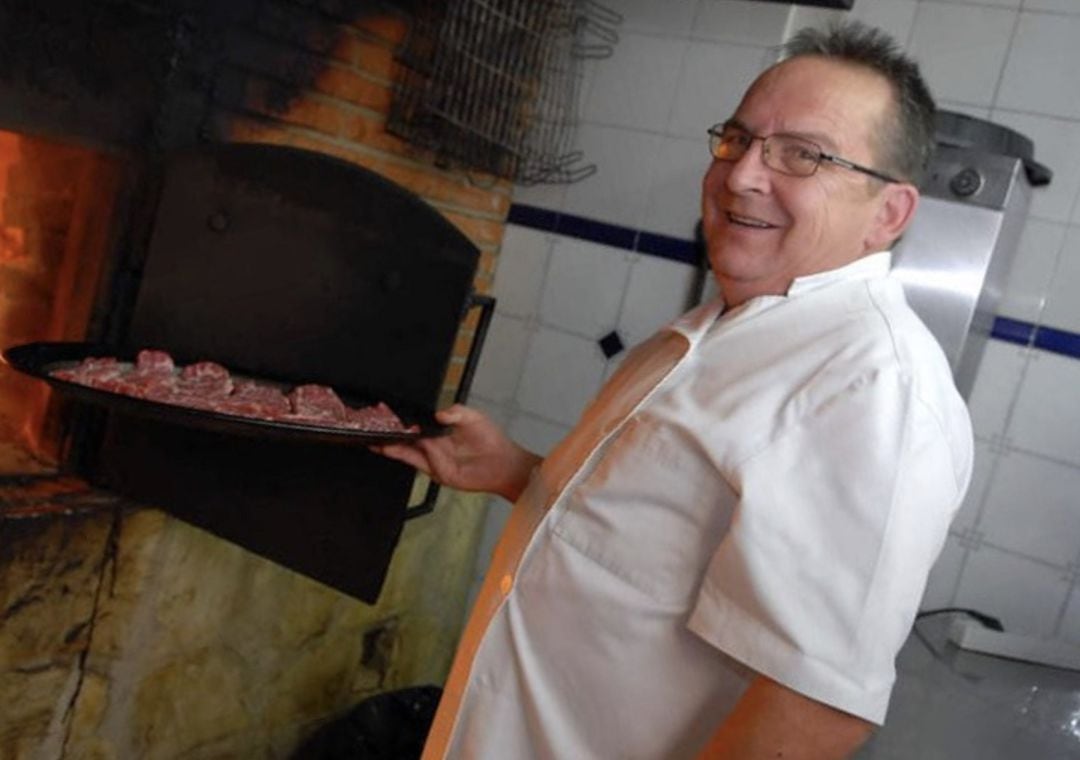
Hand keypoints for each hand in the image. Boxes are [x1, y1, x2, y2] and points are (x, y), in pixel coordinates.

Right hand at [371, 404, 541, 501]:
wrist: (504, 463)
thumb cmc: (492, 440)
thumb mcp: (472, 417)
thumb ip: (455, 412)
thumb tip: (438, 413)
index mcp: (440, 434)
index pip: (415, 427)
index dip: (401, 422)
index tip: (386, 414)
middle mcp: (434, 448)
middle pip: (406, 442)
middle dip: (389, 435)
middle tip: (374, 428)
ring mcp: (435, 462)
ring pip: (408, 454)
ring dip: (392, 447)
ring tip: (377, 439)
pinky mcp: (440, 474)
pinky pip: (423, 462)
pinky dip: (411, 455)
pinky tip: (402, 446)